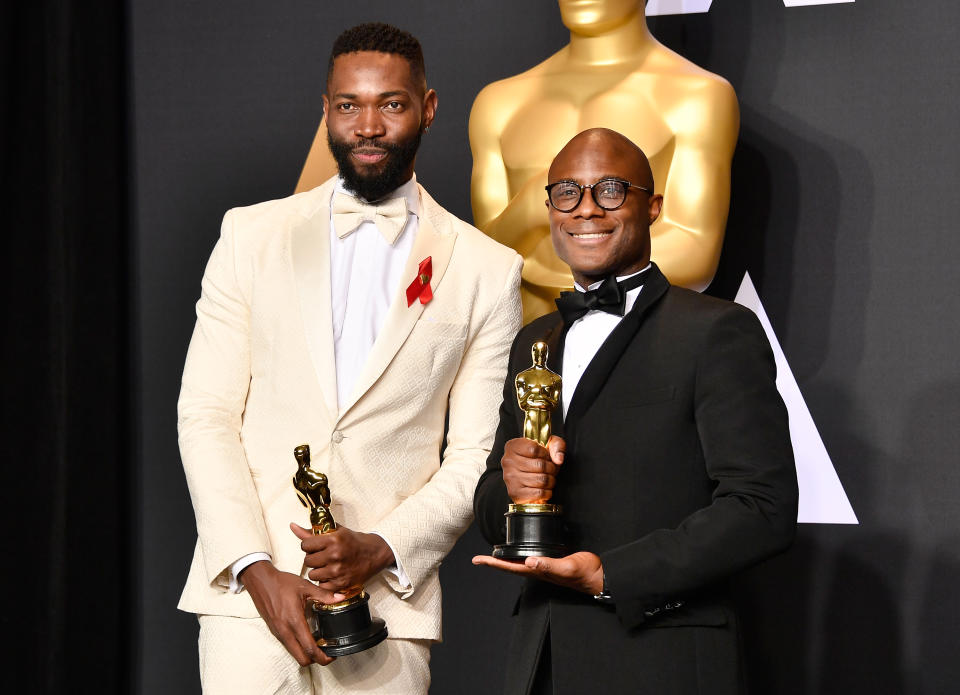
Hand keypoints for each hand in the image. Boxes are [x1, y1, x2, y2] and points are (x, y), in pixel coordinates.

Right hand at [239, 560, 340, 666]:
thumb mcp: (305, 586)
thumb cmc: (281, 583)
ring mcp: (278, 633)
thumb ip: (324, 594)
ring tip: (318, 645)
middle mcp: (285, 631)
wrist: (260, 581)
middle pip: (301, 659)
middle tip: (326, 653)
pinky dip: (298, 647)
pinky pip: (288, 646)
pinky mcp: (275, 631)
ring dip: (306, 654)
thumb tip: (340, 598)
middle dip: (315, 660)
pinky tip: (306, 637)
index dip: (322, 657)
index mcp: (294, 621)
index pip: (309, 648)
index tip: (332, 656)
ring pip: (294, 653)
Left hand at [291, 523, 394, 592]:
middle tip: (322, 556)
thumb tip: (292, 526)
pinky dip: (325, 581)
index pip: (305, 545)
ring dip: (317, 571)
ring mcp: (338, 571)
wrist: (374, 553)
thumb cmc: (353, 541)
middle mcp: (335, 555)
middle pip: (307, 561)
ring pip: (312, 574)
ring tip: (327, 565)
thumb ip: (312, 531)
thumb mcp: (335, 532)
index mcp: (333, 540)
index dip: (308, 546)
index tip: (314, 546)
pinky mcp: (341, 583)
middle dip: (312, 558)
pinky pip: (322, 585)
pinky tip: (332, 574)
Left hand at [472, 551, 603, 595]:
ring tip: (494, 555)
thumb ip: (549, 566)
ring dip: (505, 559)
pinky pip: (531, 558)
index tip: (477, 560)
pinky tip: (521, 551)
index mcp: (538, 572)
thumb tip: (529, 562)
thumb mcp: (567, 567)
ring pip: (519, 563)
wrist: (599, 576)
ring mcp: (544, 567)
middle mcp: (538, 570)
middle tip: (479, 559)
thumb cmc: (585, 574)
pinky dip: (521, 554)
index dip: (493, 563)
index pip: (510, 568)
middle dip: (494, 562)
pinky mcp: (552, 561)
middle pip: (510, 566)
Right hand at [501, 435, 564, 503]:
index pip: (534, 449)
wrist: (530, 475)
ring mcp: (510, 478)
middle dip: (551, 468)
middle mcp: (508, 462)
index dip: (546, 454)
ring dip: (550, 480)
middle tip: (549, 469)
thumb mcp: (549, 444)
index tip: (545, 456)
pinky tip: (543, 488)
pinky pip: (539, 493)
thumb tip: (558, 460)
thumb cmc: (539, 458)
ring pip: (542, 480)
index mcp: (512, 446)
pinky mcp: (515, 493)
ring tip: (547, 478)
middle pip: (540, 465)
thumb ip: (557, 445)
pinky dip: (547, 492)